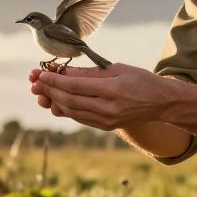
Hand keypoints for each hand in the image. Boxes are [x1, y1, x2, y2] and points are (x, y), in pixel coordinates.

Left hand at [29, 63, 177, 129]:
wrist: (161, 103)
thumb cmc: (141, 80)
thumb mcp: (116, 69)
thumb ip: (89, 72)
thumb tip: (62, 70)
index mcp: (111, 91)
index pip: (74, 86)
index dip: (54, 80)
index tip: (40, 73)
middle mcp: (107, 109)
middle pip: (69, 100)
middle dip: (49, 90)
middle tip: (35, 82)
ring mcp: (106, 121)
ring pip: (71, 111)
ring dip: (53, 101)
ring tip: (41, 91)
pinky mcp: (105, 127)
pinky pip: (79, 117)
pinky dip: (65, 108)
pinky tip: (56, 99)